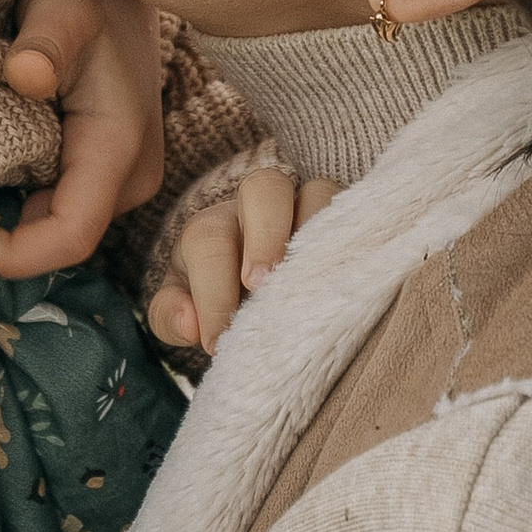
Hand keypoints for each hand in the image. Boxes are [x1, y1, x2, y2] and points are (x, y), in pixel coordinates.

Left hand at [0, 0, 165, 277]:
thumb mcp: (61, 5)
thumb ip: (44, 42)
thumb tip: (26, 75)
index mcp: (119, 148)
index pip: (69, 238)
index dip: (9, 252)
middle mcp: (129, 175)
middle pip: (57, 241)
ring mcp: (119, 175)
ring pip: (53, 225)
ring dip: (4, 214)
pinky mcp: (101, 167)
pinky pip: (55, 204)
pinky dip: (14, 195)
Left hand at [149, 164, 339, 357]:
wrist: (253, 292)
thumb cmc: (216, 300)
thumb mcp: (184, 309)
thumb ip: (171, 316)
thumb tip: (189, 325)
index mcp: (213, 228)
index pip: (208, 242)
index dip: (212, 292)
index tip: (217, 342)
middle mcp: (260, 208)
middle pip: (265, 188)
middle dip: (265, 236)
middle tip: (261, 288)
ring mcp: (309, 207)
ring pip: (320, 192)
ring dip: (318, 232)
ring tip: (314, 281)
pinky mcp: (349, 220)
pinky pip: (361, 213)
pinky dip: (358, 239)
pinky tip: (354, 280)